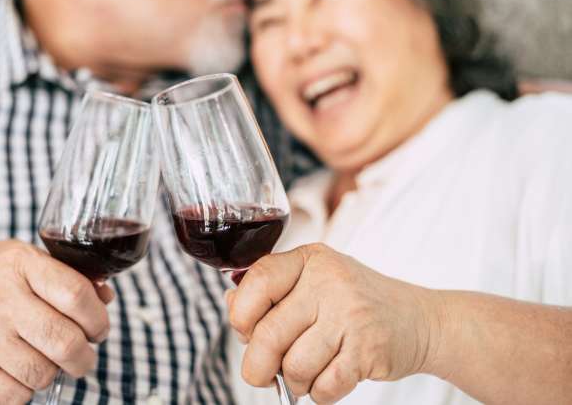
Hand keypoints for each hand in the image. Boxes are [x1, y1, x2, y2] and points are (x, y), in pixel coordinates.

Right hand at [0, 241, 113, 403]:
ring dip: (55, 373)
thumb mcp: (22, 261)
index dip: (98, 318)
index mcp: (19, 264)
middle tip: (83, 357)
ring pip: (44, 372)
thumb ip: (66, 275)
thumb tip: (106, 297)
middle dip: (85, 357)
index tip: (99, 329)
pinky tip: (22, 372)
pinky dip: (27, 390)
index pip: (75, 294)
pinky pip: (17, 395)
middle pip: (65, 341)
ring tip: (50, 362)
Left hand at [227, 244, 436, 403]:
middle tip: (263, 373)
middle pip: (269, 334)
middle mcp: (329, 281)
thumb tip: (231, 305)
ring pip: (294, 365)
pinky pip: (323, 386)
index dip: (240, 315)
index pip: (257, 281)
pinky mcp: (368, 349)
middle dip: (258, 365)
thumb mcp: (313, 281)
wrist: (419, 319)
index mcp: (309, 259)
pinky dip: (319, 393)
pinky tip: (328, 379)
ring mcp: (350, 315)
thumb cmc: (354, 302)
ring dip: (293, 382)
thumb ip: (270, 290)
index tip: (246, 332)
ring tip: (305, 373)